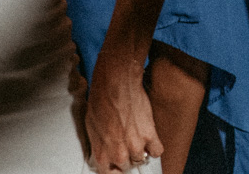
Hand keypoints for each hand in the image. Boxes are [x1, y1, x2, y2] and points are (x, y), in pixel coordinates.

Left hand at [85, 57, 161, 172]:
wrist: (115, 83)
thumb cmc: (100, 100)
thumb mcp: (91, 127)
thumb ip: (99, 145)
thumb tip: (103, 151)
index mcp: (102, 154)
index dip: (113, 168)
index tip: (116, 162)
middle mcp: (119, 155)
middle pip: (126, 166)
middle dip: (126, 156)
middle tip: (126, 143)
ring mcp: (135, 146)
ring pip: (141, 160)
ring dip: (139, 151)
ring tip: (137, 138)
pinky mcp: (150, 135)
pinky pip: (157, 152)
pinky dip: (154, 147)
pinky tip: (149, 138)